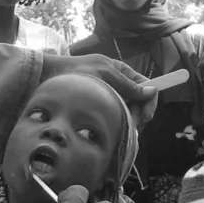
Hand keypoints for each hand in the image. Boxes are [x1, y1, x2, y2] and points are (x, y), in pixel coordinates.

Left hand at [41, 53, 157, 124]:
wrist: (50, 75)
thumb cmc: (77, 71)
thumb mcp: (104, 74)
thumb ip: (127, 84)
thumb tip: (153, 90)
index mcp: (122, 71)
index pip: (146, 86)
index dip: (149, 102)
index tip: (145, 117)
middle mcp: (118, 83)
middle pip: (139, 102)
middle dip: (139, 116)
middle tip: (132, 129)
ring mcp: (110, 95)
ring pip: (128, 111)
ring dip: (130, 122)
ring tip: (124, 131)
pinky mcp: (101, 105)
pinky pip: (116, 115)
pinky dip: (119, 123)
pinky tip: (114, 130)